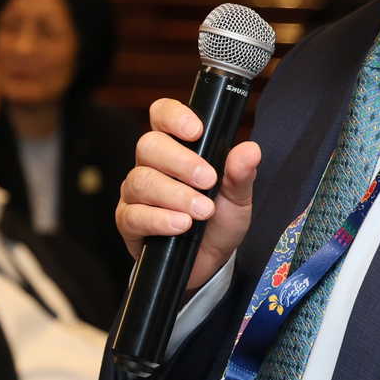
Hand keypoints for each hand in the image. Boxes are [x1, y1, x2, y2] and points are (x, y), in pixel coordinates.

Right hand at [116, 97, 261, 289]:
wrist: (207, 263)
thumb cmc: (218, 221)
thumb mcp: (238, 198)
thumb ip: (241, 174)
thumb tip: (250, 150)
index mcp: (176, 148)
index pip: (162, 115)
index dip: (174, 117)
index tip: (197, 131)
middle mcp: (151, 165)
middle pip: (149, 146)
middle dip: (181, 162)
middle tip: (208, 181)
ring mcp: (136, 193)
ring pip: (141, 181)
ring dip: (176, 195)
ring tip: (202, 211)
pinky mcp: (128, 222)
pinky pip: (134, 215)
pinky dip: (160, 219)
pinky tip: (181, 226)